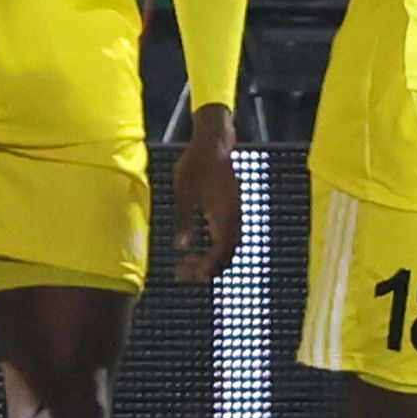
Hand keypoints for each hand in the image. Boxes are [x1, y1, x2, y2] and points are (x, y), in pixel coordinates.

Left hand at [173, 107, 242, 283]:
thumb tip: (182, 248)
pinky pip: (226, 236)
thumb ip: (184, 221)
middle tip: (182, 272)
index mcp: (224, 217)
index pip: (219, 253)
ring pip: (228, 247)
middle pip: (226, 255)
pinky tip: (198, 245)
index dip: (203, 267)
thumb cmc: (196, 166)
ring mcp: (234, 214)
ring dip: (210, 259)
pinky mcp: (231, 209)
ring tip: (189, 263)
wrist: (213, 144)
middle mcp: (233, 219)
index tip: (184, 272)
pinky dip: (214, 247)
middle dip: (206, 268)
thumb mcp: (184, 194)